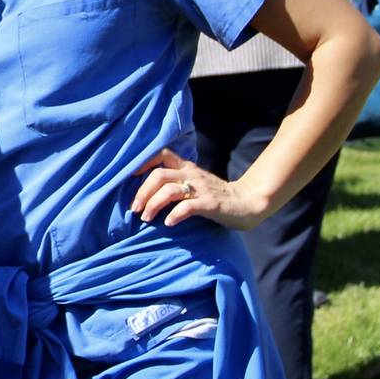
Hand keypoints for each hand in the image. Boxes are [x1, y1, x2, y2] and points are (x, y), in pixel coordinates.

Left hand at [131, 148, 271, 230]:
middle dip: (142, 192)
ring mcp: (202, 189)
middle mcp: (192, 175)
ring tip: (146, 218)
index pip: (161, 155)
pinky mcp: (211, 204)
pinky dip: (175, 214)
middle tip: (135, 209)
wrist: (248, 202)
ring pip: (170, 190)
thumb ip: (177, 183)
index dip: (143, 163)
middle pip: (159, 175)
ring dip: (153, 204)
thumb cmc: (217, 196)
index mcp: (187, 168)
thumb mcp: (195, 183)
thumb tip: (147, 192)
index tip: (131, 177)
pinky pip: (188, 207)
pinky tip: (169, 223)